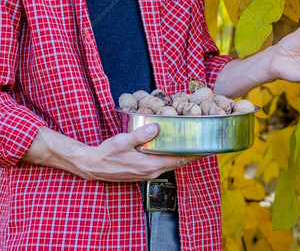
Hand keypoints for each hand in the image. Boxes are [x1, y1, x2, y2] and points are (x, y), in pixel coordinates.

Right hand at [22, 124, 201, 181]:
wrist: (93, 166)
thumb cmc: (107, 154)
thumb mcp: (122, 141)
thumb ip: (140, 134)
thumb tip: (157, 127)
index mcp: (150, 165)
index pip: (178, 160)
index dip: (193, 154)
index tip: (206, 147)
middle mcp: (152, 171)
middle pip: (177, 162)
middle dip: (191, 153)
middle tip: (203, 140)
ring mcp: (147, 172)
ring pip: (170, 162)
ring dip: (181, 153)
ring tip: (191, 141)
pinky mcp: (143, 170)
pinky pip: (162, 162)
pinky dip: (170, 155)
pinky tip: (171, 145)